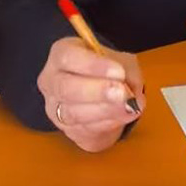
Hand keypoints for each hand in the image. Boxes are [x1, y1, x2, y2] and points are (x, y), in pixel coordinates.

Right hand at [36, 36, 144, 152]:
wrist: (100, 92)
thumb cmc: (107, 69)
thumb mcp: (120, 59)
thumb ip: (127, 71)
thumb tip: (133, 95)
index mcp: (61, 54)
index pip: (68, 58)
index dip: (93, 66)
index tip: (119, 71)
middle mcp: (52, 82)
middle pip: (66, 88)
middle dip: (98, 92)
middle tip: (122, 93)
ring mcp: (56, 110)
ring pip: (74, 114)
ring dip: (105, 111)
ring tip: (129, 106)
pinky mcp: (69, 131)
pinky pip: (85, 131)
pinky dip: (108, 124)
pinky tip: (124, 116)